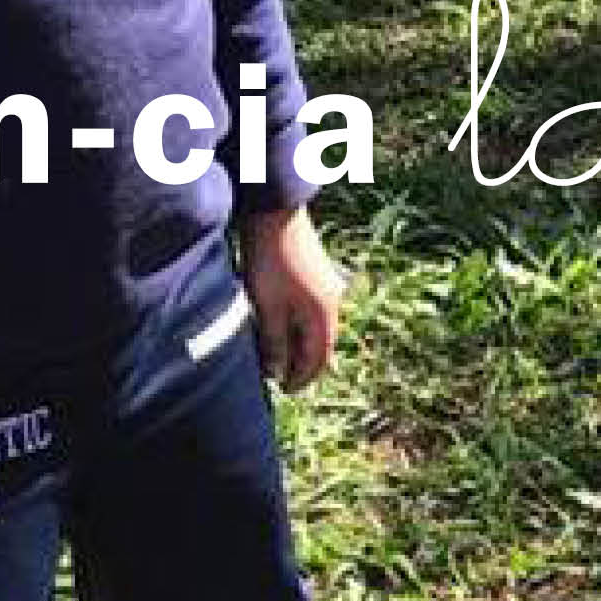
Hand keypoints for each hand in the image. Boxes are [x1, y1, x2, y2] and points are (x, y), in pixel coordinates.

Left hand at [238, 204, 344, 389]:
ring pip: (316, 327)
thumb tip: (276, 371)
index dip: (301, 378)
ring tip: (278, 353)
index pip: (318, 360)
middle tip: (281, 376)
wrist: (274, 211)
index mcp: (323, 316)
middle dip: (303, 364)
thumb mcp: (267, 307)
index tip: (284, 389)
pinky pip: (311, 310)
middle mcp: (332, 303)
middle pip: (320, 345)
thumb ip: (274, 342)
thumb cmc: (270, 259)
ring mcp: (327, 286)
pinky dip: (299, 324)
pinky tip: (282, 324)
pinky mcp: (317, 272)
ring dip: (300, 343)